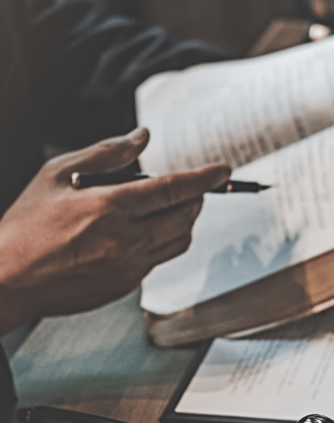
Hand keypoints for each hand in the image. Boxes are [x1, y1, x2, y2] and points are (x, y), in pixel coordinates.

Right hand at [0, 128, 230, 333]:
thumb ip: (106, 154)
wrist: (7, 278)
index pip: (172, 190)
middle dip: (195, 198)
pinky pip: (159, 258)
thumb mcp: (56, 174)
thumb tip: (143, 137)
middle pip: (185, 217)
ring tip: (167, 207)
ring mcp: (129, 267)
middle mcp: (125, 241)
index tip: (224, 169)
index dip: (204, 178)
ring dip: (183, 220)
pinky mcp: (127, 285)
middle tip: (190, 188)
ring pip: (178, 240)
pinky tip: (141, 231)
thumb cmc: (27, 223)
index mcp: (108, 208)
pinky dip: (161, 240)